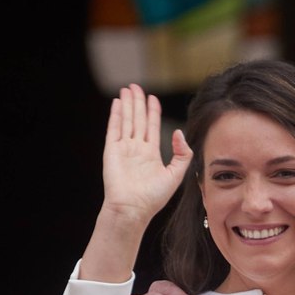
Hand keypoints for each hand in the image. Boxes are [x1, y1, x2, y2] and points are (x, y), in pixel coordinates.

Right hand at [101, 84, 192, 225]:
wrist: (133, 208)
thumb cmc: (154, 197)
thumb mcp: (176, 175)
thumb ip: (182, 154)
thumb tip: (178, 133)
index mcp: (150, 154)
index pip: (151, 127)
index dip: (152, 112)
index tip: (152, 98)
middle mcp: (137, 149)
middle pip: (138, 119)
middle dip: (138, 103)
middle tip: (136, 86)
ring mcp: (123, 149)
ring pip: (127, 120)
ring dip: (127, 104)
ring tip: (128, 89)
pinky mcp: (112, 151)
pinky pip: (114, 128)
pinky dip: (116, 115)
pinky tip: (118, 102)